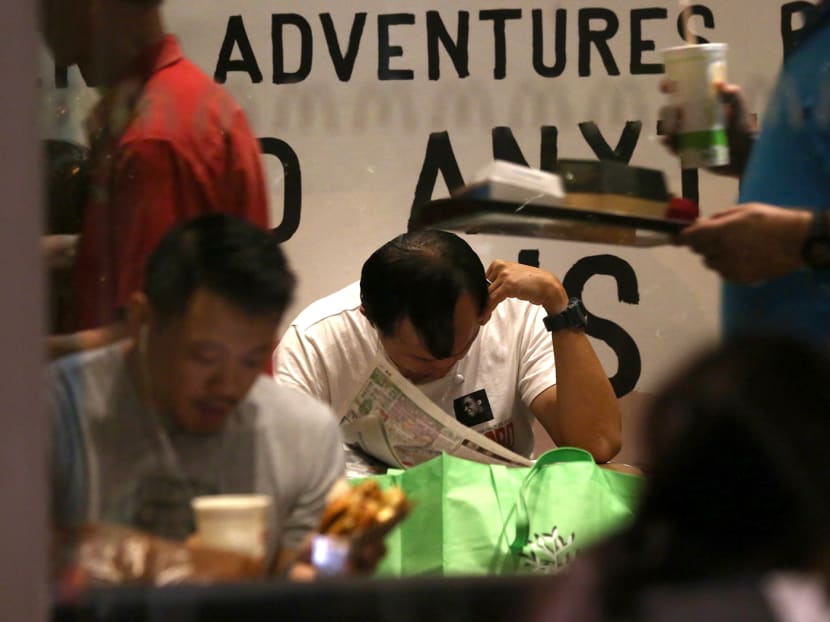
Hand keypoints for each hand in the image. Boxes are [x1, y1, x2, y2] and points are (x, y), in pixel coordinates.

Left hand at [485, 260, 567, 315]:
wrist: (549, 286)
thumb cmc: (534, 282)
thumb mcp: (514, 276)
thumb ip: (501, 280)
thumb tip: (489, 291)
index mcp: (500, 263)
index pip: (484, 279)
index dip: (482, 292)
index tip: (480, 302)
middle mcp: (501, 267)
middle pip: (484, 287)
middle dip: (482, 300)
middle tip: (480, 311)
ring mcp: (504, 276)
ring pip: (487, 294)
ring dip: (483, 307)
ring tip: (482, 317)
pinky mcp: (508, 286)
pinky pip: (492, 300)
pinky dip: (487, 310)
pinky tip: (484, 317)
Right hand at [659, 80, 756, 177]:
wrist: (745, 155)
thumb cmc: (743, 129)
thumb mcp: (739, 109)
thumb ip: (732, 96)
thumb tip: (719, 84)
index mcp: (703, 103)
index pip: (684, 91)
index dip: (672, 87)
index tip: (666, 87)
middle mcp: (692, 116)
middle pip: (672, 110)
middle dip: (668, 110)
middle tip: (677, 113)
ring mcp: (688, 133)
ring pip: (670, 127)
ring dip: (666, 127)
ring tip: (672, 129)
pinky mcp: (687, 149)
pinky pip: (673, 145)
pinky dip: (668, 143)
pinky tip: (667, 141)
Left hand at [676, 203, 811, 282]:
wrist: (795, 242)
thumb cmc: (769, 220)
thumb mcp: (742, 211)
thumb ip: (717, 218)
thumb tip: (698, 223)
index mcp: (722, 231)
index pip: (690, 237)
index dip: (680, 237)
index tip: (675, 237)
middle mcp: (722, 250)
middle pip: (698, 249)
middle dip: (701, 243)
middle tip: (716, 237)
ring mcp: (729, 266)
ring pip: (709, 262)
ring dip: (714, 255)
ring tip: (734, 247)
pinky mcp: (738, 278)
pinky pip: (721, 272)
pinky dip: (725, 265)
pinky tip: (741, 258)